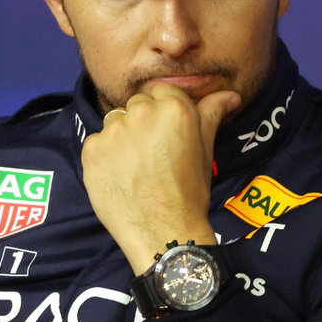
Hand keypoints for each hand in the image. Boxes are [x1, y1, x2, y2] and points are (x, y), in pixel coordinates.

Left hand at [81, 83, 239, 272]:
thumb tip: (230, 95)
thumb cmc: (190, 192)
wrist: (163, 230)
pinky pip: (98, 143)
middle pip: (138, 104)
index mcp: (174, 108)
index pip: (163, 90)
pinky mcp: (92, 150)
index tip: (170, 132)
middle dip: (145, 121)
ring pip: (116, 122)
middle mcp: (141, 112)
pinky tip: (121, 175)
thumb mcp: (205, 151)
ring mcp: (113, 131)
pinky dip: (107, 155)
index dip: (166, 111)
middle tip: (155, 152)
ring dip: (124, 136)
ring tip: (137, 166)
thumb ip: (211, 115)